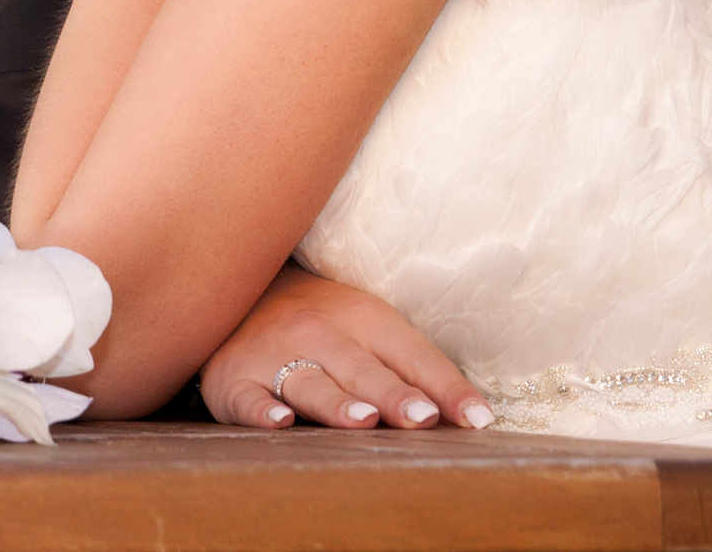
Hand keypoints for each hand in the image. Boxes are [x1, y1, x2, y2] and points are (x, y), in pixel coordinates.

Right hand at [202, 264, 490, 430]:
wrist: (236, 289)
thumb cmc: (320, 321)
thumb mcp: (367, 328)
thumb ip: (412, 369)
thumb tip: (476, 417)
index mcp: (362, 317)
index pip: (412, 355)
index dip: (445, 387)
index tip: (478, 419)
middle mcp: (318, 332)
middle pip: (362, 368)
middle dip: (392, 393)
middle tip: (421, 417)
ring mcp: (273, 354)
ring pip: (310, 382)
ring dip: (337, 402)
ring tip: (364, 420)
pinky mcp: (233, 379)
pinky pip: (248, 397)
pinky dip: (261, 410)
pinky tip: (279, 422)